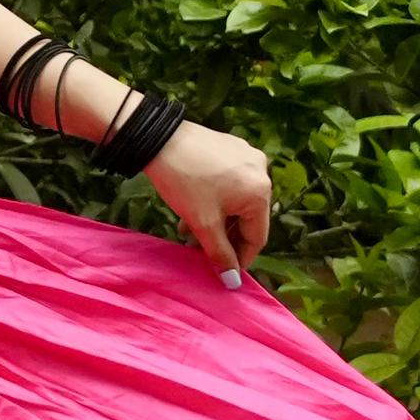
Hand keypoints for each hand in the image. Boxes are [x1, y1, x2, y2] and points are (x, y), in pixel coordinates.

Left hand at [150, 120, 272, 284]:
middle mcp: (261, 171)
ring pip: (235, 200)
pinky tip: (192, 210)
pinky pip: (229, 182)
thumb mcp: (202, 223)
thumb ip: (219, 253)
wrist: (158, 138)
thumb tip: (232, 281)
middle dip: (223, 237)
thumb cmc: (183, 181)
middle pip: (247, 217)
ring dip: (216, 220)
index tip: (226, 273)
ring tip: (189, 233)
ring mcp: (246, 157)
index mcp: (260, 191)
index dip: (241, 258)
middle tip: (202, 252)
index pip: (258, 237)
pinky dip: (215, 199)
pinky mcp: (231, 148)